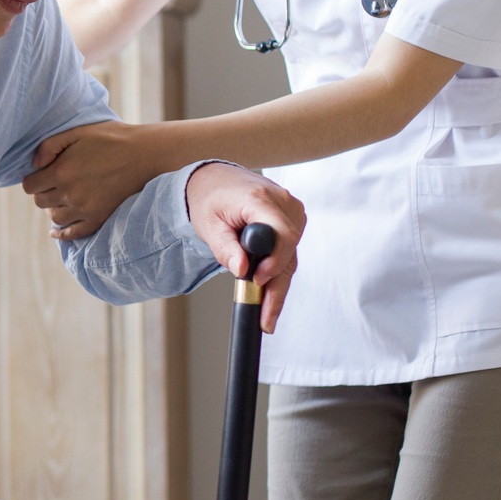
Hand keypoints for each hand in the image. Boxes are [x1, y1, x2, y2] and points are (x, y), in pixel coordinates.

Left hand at [21, 121, 162, 239]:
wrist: (144, 154)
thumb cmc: (110, 139)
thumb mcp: (76, 133)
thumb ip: (49, 146)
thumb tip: (34, 165)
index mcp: (61, 172)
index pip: (30, 186)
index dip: (33, 180)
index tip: (41, 175)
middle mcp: (70, 194)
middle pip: (40, 203)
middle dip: (42, 193)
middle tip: (52, 184)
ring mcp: (85, 209)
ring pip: (55, 218)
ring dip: (53, 209)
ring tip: (60, 199)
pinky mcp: (99, 218)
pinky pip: (74, 234)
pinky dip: (62, 234)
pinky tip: (56, 232)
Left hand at [184, 162, 304, 332]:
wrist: (216, 180)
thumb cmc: (210, 199)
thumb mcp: (208, 224)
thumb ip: (225, 247)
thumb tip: (241, 270)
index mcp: (260, 199)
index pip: (281, 233)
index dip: (273, 262)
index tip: (257, 281)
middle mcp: (283, 202)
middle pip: (289, 251)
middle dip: (277, 287)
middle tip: (265, 319)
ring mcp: (291, 211)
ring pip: (291, 257)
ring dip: (279, 286)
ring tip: (267, 317)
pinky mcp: (292, 221)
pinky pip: (289, 252)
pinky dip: (278, 274)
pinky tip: (270, 299)